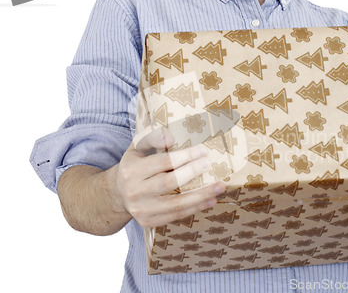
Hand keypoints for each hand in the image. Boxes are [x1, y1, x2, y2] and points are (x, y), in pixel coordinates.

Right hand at [108, 126, 225, 227]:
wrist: (118, 194)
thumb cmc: (135, 166)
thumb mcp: (137, 147)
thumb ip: (152, 138)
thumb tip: (169, 137)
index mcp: (131, 170)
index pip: (162, 162)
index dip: (184, 156)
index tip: (203, 151)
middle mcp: (134, 191)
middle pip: (169, 182)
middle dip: (192, 173)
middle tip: (209, 165)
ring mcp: (141, 209)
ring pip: (176, 203)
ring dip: (201, 195)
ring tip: (219, 187)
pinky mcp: (148, 222)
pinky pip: (176, 215)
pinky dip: (195, 208)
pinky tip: (210, 201)